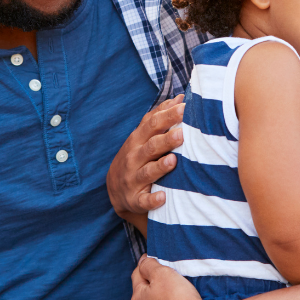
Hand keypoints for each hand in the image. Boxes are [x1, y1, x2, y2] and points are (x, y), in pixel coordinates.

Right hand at [107, 95, 185, 232]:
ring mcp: (133, 179)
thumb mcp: (143, 136)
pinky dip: (152, 200)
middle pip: (151, 147)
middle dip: (166, 140)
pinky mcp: (135, 199)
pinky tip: (163, 197)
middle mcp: (134, 158)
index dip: (167, 116)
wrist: (115, 189)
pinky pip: (144, 201)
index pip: (152, 125)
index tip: (184, 108)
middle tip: (182, 133)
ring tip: (173, 161)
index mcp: (138, 140)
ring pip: (147, 172)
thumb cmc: (136, 156)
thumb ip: (159, 117)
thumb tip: (179, 98)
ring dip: (160, 167)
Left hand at [132, 256, 214, 299]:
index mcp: (137, 297)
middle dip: (151, 282)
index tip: (152, 258)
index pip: (137, 274)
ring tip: (172, 295)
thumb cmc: (180, 299)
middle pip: (143, 291)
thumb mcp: (162, 273)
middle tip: (166, 276)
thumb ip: (149, 265)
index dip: (145, 263)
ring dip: (157, 299)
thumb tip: (144, 261)